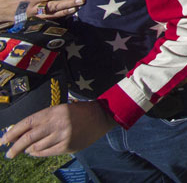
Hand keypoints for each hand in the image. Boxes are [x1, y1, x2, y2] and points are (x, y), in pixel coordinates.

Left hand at [1, 101, 115, 157]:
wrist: (101, 116)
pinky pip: (47, 152)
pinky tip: (36, 151)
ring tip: (26, 150)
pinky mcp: (68, 146)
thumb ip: (43, 120)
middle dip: (15, 147)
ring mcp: (62, 136)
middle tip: (8, 153)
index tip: (4, 140)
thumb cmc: (78, 112)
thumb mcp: (60, 110)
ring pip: (37, 147)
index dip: (12, 133)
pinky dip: (38, 153)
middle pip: (28, 138)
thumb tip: (22, 134)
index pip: (26, 123)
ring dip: (28, 150)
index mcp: (53, 111)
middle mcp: (57, 123)